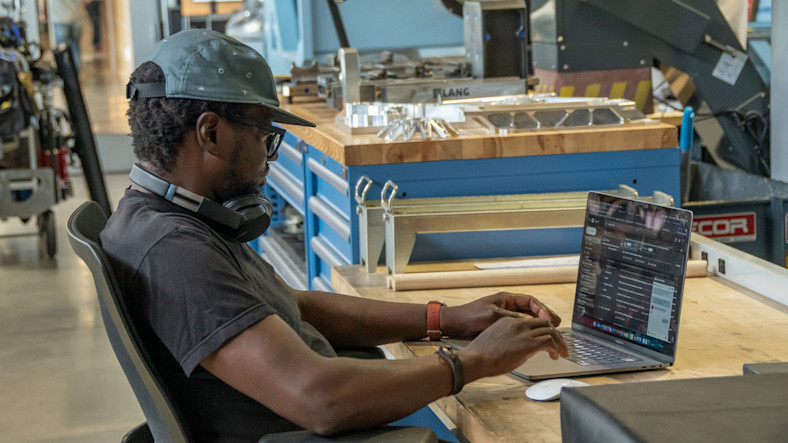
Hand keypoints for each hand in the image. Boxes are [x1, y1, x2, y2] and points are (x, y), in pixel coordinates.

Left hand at [441, 291, 561, 337]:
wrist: (455, 323)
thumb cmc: (470, 316)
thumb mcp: (492, 316)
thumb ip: (510, 318)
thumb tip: (528, 322)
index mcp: (506, 299)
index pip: (530, 302)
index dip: (543, 310)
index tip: (552, 320)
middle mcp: (508, 305)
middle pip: (532, 309)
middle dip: (545, 317)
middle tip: (558, 325)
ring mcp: (505, 314)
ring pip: (528, 317)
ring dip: (539, 324)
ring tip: (551, 331)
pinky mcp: (502, 324)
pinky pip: (521, 325)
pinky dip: (530, 330)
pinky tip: (536, 337)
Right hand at [461, 316, 568, 378]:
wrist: (475, 359)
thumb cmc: (481, 355)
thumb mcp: (497, 341)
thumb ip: (511, 340)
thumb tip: (523, 349)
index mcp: (508, 320)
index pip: (532, 321)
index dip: (543, 330)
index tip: (547, 339)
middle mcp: (517, 323)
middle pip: (544, 323)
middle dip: (555, 334)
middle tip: (561, 345)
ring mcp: (522, 332)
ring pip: (550, 330)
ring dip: (559, 342)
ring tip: (562, 352)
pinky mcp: (527, 343)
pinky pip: (548, 341)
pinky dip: (555, 348)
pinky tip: (555, 355)